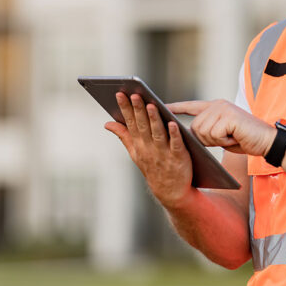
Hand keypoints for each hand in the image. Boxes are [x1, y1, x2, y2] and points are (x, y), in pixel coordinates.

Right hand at [105, 93, 192, 209]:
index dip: (125, 108)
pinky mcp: (179, 158)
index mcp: (138, 144)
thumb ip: (123, 136)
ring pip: (158, 133)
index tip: (120, 93)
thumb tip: (107, 123)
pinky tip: (173, 123)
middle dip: (138, 109)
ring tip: (151, 105)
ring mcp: (163, 153)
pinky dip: (174, 134)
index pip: (130, 123)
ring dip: (154, 119)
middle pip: (143, 125)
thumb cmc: (153, 167)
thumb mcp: (135, 153)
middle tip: (134, 94)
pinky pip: (176, 144)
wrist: (170, 192)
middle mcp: (149, 148)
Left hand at [167, 99, 275, 156]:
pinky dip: (224, 141)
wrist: (267, 141)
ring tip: (232, 136)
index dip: (175, 108)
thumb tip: (187, 135)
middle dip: (208, 139)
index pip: (190, 106)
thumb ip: (206, 131)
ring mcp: (223, 109)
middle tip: (226, 137)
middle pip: (195, 127)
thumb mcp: (221, 134)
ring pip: (204, 132)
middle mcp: (217, 105)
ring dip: (217, 140)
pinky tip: (235, 137)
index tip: (160, 107)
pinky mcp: (228, 116)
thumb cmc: (244, 139)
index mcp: (215, 107)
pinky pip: (214, 134)